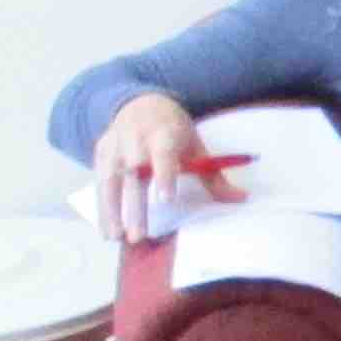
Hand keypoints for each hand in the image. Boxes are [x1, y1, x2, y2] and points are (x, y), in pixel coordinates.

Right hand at [89, 93, 238, 245]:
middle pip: (134, 172)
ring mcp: (115, 144)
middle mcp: (135, 137)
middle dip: (134, 206)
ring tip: (117, 238)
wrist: (140, 102)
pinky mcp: (101, 152)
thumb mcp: (195, 145)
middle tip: (138, 236)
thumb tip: (241, 199)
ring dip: (111, 210)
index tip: (166, 200)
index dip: (164, 175)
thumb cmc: (173, 129)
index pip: (163, 153)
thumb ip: (213, 174)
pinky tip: (107, 231)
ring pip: (110, 179)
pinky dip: (101, 207)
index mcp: (164, 132)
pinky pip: (99, 181)